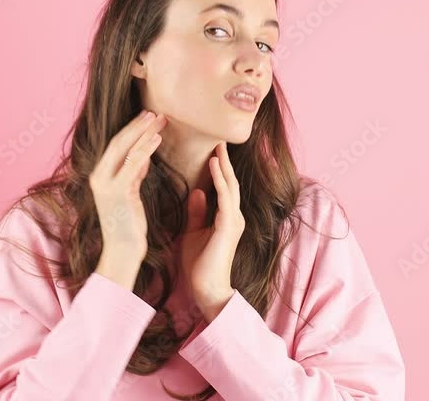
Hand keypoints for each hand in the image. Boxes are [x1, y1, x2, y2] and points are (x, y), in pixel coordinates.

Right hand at [89, 110, 167, 263]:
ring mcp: (106, 184)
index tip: (148, 117)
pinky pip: (133, 163)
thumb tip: (144, 155)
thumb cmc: (128, 226)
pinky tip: (157, 138)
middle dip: (137, 125)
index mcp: (99, 177)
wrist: (122, 252)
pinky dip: (145, 148)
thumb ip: (134, 174)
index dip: (131, 129)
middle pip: (118, 142)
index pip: (115, 145)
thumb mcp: (131, 194)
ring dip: (143, 131)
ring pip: (125, 149)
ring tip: (159, 118)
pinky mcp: (118, 191)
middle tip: (155, 111)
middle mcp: (98, 177)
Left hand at [180, 141, 245, 321]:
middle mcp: (234, 216)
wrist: (207, 290)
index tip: (210, 149)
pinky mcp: (229, 225)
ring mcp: (234, 220)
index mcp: (226, 217)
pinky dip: (220, 179)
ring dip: (223, 165)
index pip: (223, 186)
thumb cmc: (200, 265)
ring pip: (230, 185)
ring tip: (217, 145)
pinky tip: (213, 165)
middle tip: (217, 139)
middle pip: (230, 181)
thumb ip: (197, 213)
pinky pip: (225, 197)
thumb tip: (198, 191)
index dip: (218, 167)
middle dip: (223, 160)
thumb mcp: (194, 233)